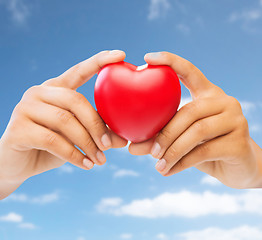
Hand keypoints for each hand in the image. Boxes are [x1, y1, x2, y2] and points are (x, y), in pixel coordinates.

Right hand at [0, 50, 127, 198]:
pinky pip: (53, 141)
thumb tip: (122, 140)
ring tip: (100, 160)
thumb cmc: (52, 146)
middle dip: (97, 125)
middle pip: (76, 100)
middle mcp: (39, 92)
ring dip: (87, 143)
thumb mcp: (77, 137)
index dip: (99, 61)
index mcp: (55, 89)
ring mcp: (25, 108)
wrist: (18, 164)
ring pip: (66, 121)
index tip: (121, 55)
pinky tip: (86, 165)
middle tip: (109, 145)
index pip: (78, 71)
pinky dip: (73, 155)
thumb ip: (97, 134)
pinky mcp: (19, 129)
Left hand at [129, 51, 261, 188]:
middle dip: (165, 133)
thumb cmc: (206, 148)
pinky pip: (204, 152)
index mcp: (208, 94)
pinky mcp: (239, 142)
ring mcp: (235, 120)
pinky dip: (182, 163)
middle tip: (150, 151)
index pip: (190, 71)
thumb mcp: (182, 140)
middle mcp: (224, 101)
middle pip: (189, 110)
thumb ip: (159, 139)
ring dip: (172, 151)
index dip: (170, 61)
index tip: (147, 57)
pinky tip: (168, 171)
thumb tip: (130, 147)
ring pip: (196, 132)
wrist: (240, 167)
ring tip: (158, 166)